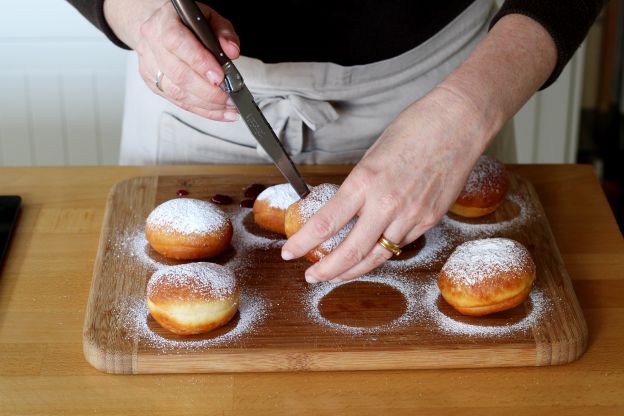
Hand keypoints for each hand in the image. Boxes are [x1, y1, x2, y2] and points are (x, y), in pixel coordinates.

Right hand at [104, 0, 239, 120]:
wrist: (160, 26)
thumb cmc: (185, 22)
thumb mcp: (209, 18)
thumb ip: (223, 32)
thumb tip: (232, 51)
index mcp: (165, 22)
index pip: (177, 43)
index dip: (199, 62)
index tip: (219, 77)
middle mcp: (153, 44)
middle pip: (179, 74)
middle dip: (209, 91)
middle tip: (230, 96)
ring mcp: (150, 66)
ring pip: (177, 92)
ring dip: (207, 104)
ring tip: (229, 107)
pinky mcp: (153, 84)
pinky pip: (178, 102)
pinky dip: (202, 110)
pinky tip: (219, 112)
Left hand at [281, 86, 489, 282]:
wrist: (458, 123)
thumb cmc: (415, 129)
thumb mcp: (372, 155)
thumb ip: (358, 188)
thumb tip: (343, 211)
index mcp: (365, 181)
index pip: (325, 223)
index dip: (302, 243)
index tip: (289, 252)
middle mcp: (386, 203)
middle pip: (350, 252)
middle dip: (325, 270)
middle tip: (311, 276)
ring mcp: (411, 215)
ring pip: (377, 257)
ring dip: (353, 269)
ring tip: (337, 274)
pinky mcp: (429, 220)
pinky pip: (400, 244)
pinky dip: (382, 252)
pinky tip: (370, 254)